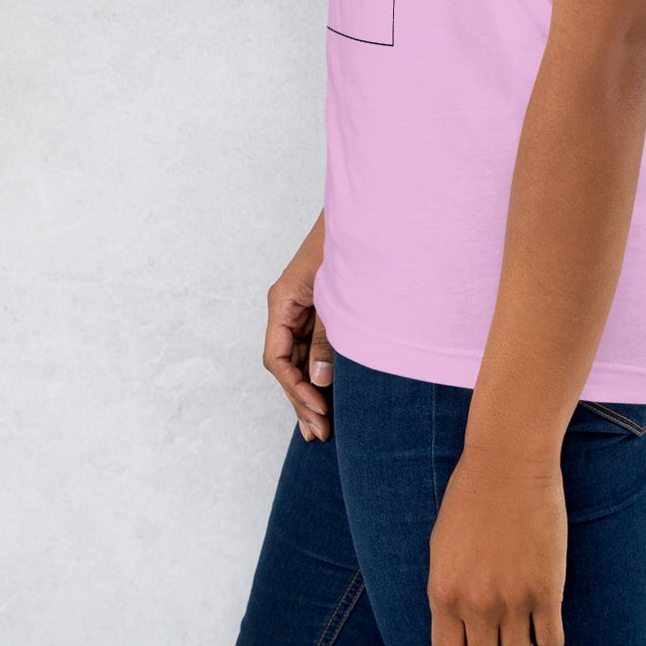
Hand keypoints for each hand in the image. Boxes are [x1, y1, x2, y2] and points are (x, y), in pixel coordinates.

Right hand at [263, 211, 333, 439]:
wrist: (369, 213)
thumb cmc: (350, 246)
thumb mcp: (336, 296)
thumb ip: (327, 339)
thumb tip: (318, 380)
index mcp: (282, 300)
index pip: (276, 357)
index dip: (294, 388)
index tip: (319, 409)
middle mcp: (287, 306)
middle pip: (285, 363)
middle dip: (301, 398)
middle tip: (321, 433)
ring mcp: (302, 308)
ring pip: (297, 358)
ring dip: (309, 391)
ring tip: (321, 428)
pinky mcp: (319, 308)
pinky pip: (312, 346)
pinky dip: (319, 371)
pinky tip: (329, 396)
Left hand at [428, 443, 566, 645]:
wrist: (509, 461)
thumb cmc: (472, 493)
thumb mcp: (443, 546)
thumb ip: (448, 589)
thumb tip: (459, 622)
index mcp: (443, 592)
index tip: (475, 636)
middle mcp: (475, 604)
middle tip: (502, 625)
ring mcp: (512, 600)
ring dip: (523, 641)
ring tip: (526, 616)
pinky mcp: (547, 590)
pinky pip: (552, 644)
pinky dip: (550, 638)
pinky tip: (547, 615)